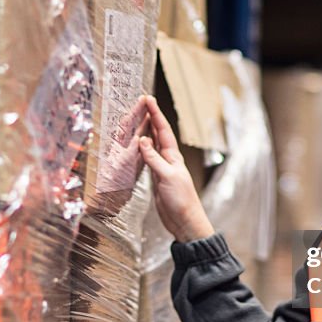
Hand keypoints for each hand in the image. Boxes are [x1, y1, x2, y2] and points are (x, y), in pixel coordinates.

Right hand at [138, 95, 214, 242]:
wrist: (184, 221)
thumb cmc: (181, 200)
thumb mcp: (167, 177)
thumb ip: (154, 159)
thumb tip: (143, 140)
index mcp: (174, 157)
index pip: (163, 130)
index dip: (155, 114)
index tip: (148, 99)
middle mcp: (168, 159)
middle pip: (158, 134)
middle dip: (150, 118)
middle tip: (141, 103)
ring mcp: (162, 168)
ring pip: (152, 145)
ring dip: (145, 131)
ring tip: (137, 119)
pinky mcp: (156, 179)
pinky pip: (147, 159)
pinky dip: (140, 150)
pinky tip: (136, 146)